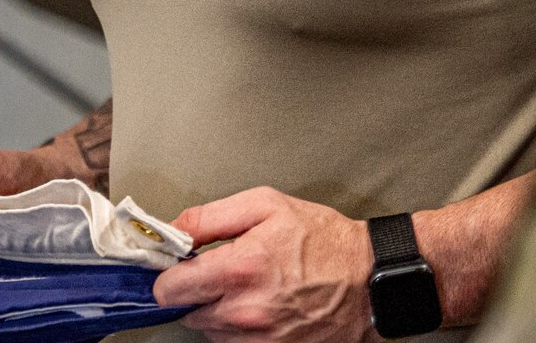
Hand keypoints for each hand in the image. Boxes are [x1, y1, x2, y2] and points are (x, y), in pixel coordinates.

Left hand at [154, 187, 375, 341]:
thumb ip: (209, 217)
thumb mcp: (263, 205)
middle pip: (188, 313)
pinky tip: (254, 306)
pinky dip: (236, 329)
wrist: (370, 277)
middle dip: (193, 293)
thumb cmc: (321, 238)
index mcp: (239, 269)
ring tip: (240, 288)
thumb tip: (173, 230)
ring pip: (211, 332)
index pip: (171, 288)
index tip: (170, 268)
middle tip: (212, 273)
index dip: (165, 276)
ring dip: (214, 312)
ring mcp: (263, 338)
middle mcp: (246, 310)